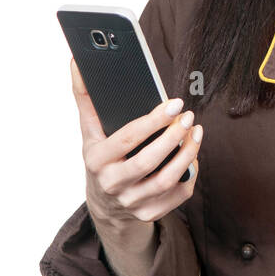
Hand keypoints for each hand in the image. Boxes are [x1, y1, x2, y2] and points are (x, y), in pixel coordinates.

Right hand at [70, 57, 201, 230]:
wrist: (104, 202)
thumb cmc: (101, 156)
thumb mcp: (89, 130)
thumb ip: (86, 97)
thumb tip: (78, 62)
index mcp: (97, 159)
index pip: (127, 138)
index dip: (154, 120)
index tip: (175, 103)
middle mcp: (112, 184)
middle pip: (148, 161)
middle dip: (173, 137)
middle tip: (189, 116)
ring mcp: (131, 202)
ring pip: (166, 180)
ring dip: (187, 154)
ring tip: (196, 131)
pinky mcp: (149, 213)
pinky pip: (178, 194)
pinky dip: (190, 174)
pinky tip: (193, 154)